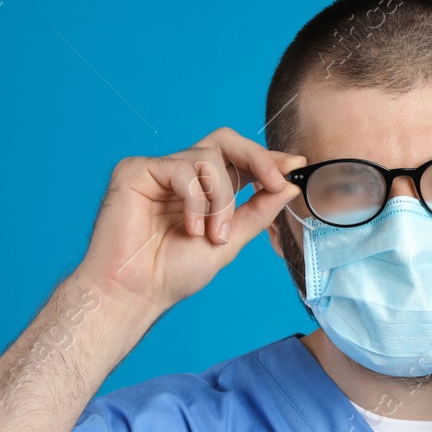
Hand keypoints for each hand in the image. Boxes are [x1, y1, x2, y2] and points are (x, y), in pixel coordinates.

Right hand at [78, 127, 305, 314]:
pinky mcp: (137, 170)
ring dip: (222, 200)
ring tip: (214, 234)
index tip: (295, 165)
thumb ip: (258, 212)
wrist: (136, 291)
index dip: (267, 159)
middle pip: (225, 140)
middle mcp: (183, 175)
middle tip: (274, 181)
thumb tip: (290, 186)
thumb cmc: (173, 272)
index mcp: (205, 189)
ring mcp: (160, 170)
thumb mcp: (230, 241)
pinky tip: (191, 229)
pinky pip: (182, 169)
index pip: (239, 161)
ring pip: (209, 159)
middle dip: (256, 157)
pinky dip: (196, 201)